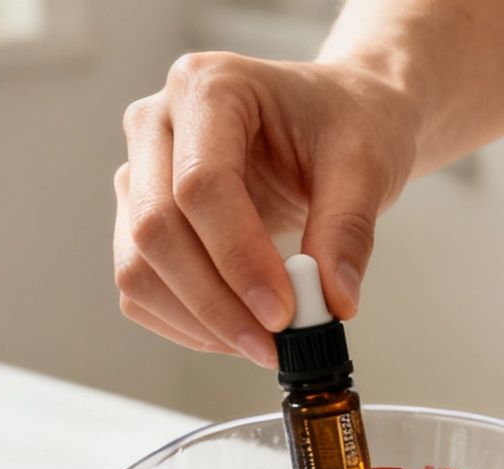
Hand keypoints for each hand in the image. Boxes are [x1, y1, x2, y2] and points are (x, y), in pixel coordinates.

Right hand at [115, 53, 420, 366]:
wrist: (338, 119)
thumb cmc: (349, 122)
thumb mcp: (366, 163)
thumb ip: (348, 229)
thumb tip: (332, 300)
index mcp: (208, 87)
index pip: (200, 185)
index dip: (238, 258)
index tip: (284, 313)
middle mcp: (157, 124)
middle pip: (156, 228)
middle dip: (214, 301)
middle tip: (273, 346)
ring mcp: (140, 173)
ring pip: (138, 265)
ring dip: (197, 321)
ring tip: (264, 344)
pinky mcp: (139, 219)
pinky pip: (141, 288)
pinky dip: (185, 323)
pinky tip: (238, 332)